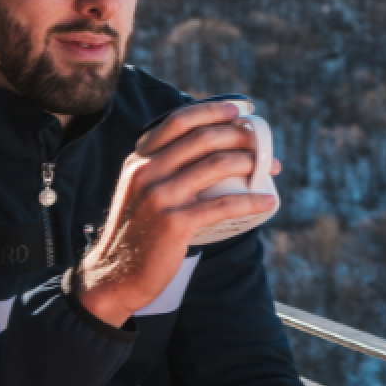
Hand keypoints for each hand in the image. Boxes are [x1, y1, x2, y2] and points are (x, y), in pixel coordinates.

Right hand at [71, 100, 277, 326]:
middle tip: (262, 144)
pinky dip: (250, 200)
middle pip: (203, 139)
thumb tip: (207, 152)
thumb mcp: (138, 190)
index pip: (177, 121)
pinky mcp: (175, 224)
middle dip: (240, 136)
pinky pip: (223, 204)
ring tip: (270, 168)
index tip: (237, 111)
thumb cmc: (137, 232)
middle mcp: (147, 172)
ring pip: (216, 166)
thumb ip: (161, 169)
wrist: (115, 275)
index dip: (211, 111)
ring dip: (250, 163)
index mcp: (139, 160)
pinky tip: (268, 201)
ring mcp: (160, 197)